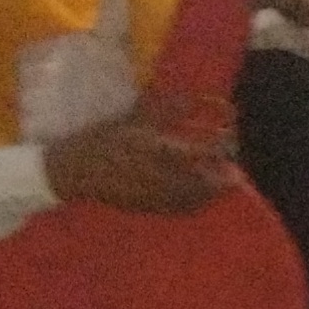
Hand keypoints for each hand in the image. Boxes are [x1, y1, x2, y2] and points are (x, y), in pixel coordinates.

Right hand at [46, 116, 243, 216]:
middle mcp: (159, 177)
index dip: (220, 151)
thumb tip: (195, 99)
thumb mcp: (132, 119)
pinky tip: (197, 199)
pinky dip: (193, 205)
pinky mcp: (146, 208)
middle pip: (202, 183)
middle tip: (235, 173)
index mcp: (157, 151)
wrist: (74, 171)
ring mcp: (153, 197)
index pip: (200, 154)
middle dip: (222, 179)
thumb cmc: (102, 140)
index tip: (231, 145)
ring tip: (221, 186)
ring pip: (192, 200)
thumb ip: (165, 109)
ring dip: (210, 195)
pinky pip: (177, 210)